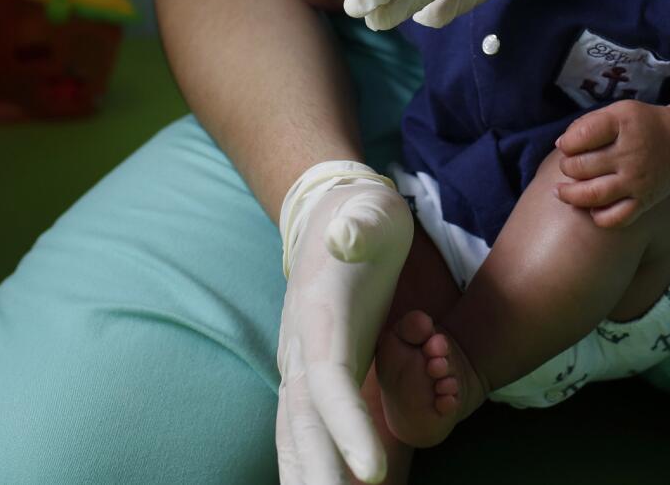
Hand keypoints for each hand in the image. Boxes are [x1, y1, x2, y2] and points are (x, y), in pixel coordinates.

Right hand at [275, 163, 413, 484]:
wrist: (330, 215)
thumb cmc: (363, 217)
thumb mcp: (372, 211)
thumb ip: (363, 223)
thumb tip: (348, 236)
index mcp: (320, 318)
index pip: (330, 382)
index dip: (347, 427)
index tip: (373, 472)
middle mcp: (301, 351)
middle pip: (304, 425)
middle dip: (318, 477)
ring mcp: (302, 368)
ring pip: (296, 438)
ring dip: (307, 480)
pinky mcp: (314, 379)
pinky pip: (307, 434)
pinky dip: (311, 469)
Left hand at [554, 100, 669, 227]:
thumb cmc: (641, 126)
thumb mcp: (618, 111)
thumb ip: (588, 123)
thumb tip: (560, 144)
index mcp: (623, 124)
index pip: (582, 136)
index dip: (567, 143)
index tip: (567, 145)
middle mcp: (631, 154)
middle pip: (582, 167)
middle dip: (566, 167)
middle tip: (568, 166)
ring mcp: (637, 180)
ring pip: (593, 195)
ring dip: (570, 195)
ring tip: (561, 191)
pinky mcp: (644, 201)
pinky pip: (615, 218)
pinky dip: (598, 217)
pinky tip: (591, 208)